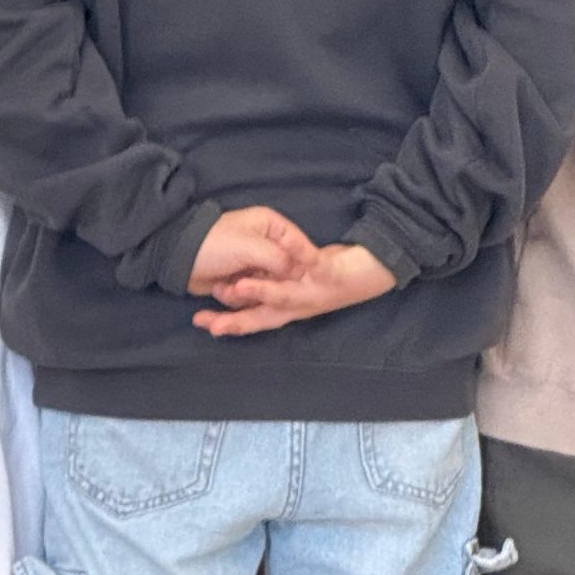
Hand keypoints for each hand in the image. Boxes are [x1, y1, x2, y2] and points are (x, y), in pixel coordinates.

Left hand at [187, 206, 318, 296]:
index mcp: (272, 227)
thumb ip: (280, 259)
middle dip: (264, 284)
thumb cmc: (214, 245)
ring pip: (267, 289)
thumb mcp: (250, 247)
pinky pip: (249, 298)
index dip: (301, 266)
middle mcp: (267, 246)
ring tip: (226, 285)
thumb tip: (301, 274)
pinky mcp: (240, 283)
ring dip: (245, 293)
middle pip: (285, 273)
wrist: (177, 260)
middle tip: (246, 284)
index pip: (300, 247)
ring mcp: (254, 266)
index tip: (301, 281)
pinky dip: (234, 297)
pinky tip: (219, 288)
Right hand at [197, 242, 395, 337]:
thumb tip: (242, 281)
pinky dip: (300, 256)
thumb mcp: (298, 282)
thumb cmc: (330, 275)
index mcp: (288, 308)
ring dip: (261, 292)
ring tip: (238, 288)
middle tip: (210, 325)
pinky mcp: (332, 275)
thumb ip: (273, 284)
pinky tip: (290, 248)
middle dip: (235, 321)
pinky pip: (314, 264)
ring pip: (285, 296)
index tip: (200, 321)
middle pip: (263, 317)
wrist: (373, 274)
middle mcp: (299, 306)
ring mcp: (315, 293)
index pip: (251, 318)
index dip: (227, 322)